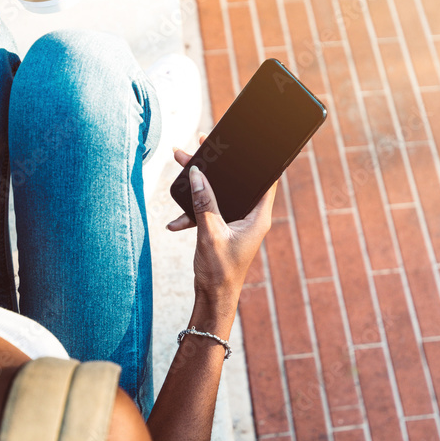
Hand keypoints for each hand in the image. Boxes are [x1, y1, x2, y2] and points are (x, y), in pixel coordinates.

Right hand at [167, 138, 276, 324]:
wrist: (213, 298)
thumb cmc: (220, 271)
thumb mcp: (210, 233)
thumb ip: (204, 203)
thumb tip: (199, 175)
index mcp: (258, 216)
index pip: (265, 179)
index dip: (254, 159)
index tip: (242, 141)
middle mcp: (250, 217)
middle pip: (236, 181)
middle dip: (217, 165)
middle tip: (203, 143)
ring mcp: (236, 222)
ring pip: (219, 194)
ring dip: (200, 185)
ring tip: (182, 162)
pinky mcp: (222, 228)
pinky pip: (209, 210)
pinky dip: (193, 212)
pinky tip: (175, 222)